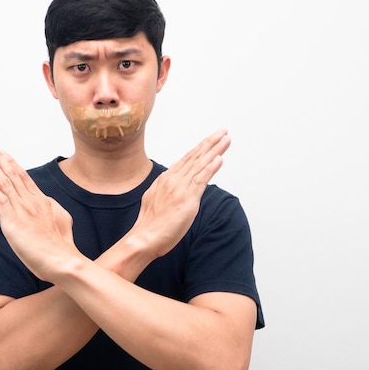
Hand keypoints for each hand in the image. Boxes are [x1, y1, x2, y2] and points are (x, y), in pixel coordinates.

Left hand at [0, 142, 77, 278]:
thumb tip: (47, 202)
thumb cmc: (62, 246)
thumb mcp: (62, 220)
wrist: (63, 260)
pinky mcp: (13, 221)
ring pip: (4, 181)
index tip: (2, 152)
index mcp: (42, 200)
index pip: (23, 176)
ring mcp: (22, 209)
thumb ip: (52, 208)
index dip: (11, 163)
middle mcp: (31, 200)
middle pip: (12, 173)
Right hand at [129, 129, 230, 257]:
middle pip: (195, 157)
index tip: (211, 138)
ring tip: (225, 139)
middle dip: (210, 142)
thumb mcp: (155, 198)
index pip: (186, 159)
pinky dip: (210, 168)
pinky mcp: (187, 200)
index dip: (200, 147)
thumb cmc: (149, 224)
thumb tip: (174, 173)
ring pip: (200, 165)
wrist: (143, 238)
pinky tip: (219, 159)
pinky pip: (201, 180)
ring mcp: (180, 189)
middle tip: (223, 131)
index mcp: (166, 179)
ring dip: (214, 150)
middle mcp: (173, 180)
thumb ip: (166, 185)